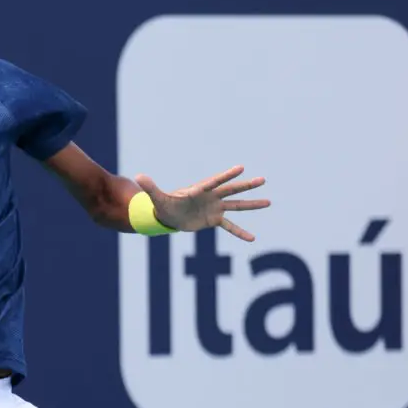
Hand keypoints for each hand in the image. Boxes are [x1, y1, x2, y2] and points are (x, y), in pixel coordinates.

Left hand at [135, 165, 269, 241]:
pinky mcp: (213, 220)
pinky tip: (252, 238)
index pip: (214, 182)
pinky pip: (230, 226)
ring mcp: (214, 208)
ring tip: (269, 202)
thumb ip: (150, 188)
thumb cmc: (163, 205)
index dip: (226, 175)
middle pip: (231, 190)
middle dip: (246, 186)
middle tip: (263, 180)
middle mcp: (210, 197)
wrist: (167, 216)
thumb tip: (138, 177)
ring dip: (251, 204)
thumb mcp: (157, 198)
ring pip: (236, 205)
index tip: (240, 168)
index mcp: (199, 190)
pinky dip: (240, 232)